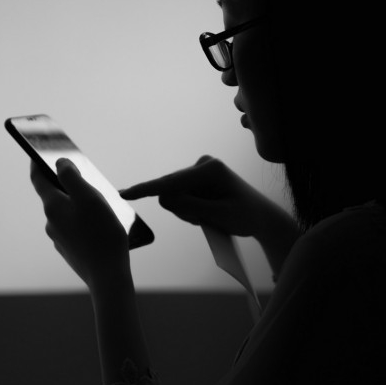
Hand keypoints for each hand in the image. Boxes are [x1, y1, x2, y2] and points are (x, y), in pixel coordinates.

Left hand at [30, 158, 129, 288]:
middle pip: (54, 196)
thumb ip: (71, 176)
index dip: (36, 162)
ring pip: (66, 214)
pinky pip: (74, 229)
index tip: (36, 152)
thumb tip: (60, 163)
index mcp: (53, 206)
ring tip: (100, 204)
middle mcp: (51, 222)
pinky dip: (83, 222)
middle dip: (65, 185)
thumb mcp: (88, 197)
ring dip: (77, 206)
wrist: (107, 274)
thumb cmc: (101, 233)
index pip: (38, 178)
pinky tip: (100, 226)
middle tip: (83, 176)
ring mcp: (59, 238)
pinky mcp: (70, 251)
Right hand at [121, 156, 299, 275]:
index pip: (171, 182)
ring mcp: (198, 171)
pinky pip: (179, 198)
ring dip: (186, 211)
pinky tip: (206, 213)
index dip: (145, 190)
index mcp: (209, 169)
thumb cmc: (245, 216)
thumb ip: (191, 207)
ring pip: (173, 197)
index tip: (124, 194)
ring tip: (209, 216)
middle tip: (206, 220)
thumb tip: (164, 199)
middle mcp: (202, 164)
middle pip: (171, 191)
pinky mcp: (196, 179)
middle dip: (182, 210)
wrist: (261, 216)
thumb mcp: (219, 216)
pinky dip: (189, 210)